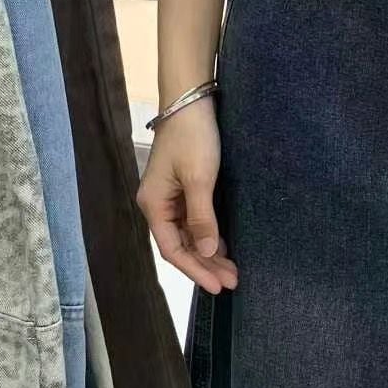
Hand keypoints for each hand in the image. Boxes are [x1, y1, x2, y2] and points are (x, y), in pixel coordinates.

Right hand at [137, 98, 238, 294]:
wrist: (191, 101)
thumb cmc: (192, 136)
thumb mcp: (200, 179)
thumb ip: (202, 217)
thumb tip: (206, 251)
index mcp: (154, 205)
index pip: (173, 249)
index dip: (196, 270)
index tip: (219, 285)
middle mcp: (158, 205)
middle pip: (180, 246)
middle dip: (206, 266)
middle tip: (233, 281)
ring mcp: (170, 198)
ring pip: (188, 236)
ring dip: (208, 254)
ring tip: (232, 270)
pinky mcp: (183, 190)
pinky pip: (193, 222)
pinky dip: (208, 237)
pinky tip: (223, 246)